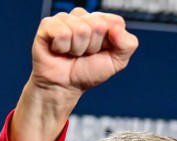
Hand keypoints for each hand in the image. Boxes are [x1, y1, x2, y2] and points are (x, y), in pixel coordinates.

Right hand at [11, 8, 138, 140]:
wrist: (65, 87)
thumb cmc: (88, 72)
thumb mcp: (117, 62)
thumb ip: (128, 44)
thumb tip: (117, 29)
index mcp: (102, 21)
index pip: (115, 22)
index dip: (109, 42)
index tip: (100, 52)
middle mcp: (83, 16)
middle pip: (98, 24)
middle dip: (93, 46)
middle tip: (84, 54)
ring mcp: (65, 18)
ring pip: (81, 29)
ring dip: (77, 49)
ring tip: (71, 54)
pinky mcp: (48, 25)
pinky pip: (62, 32)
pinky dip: (62, 48)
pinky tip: (59, 50)